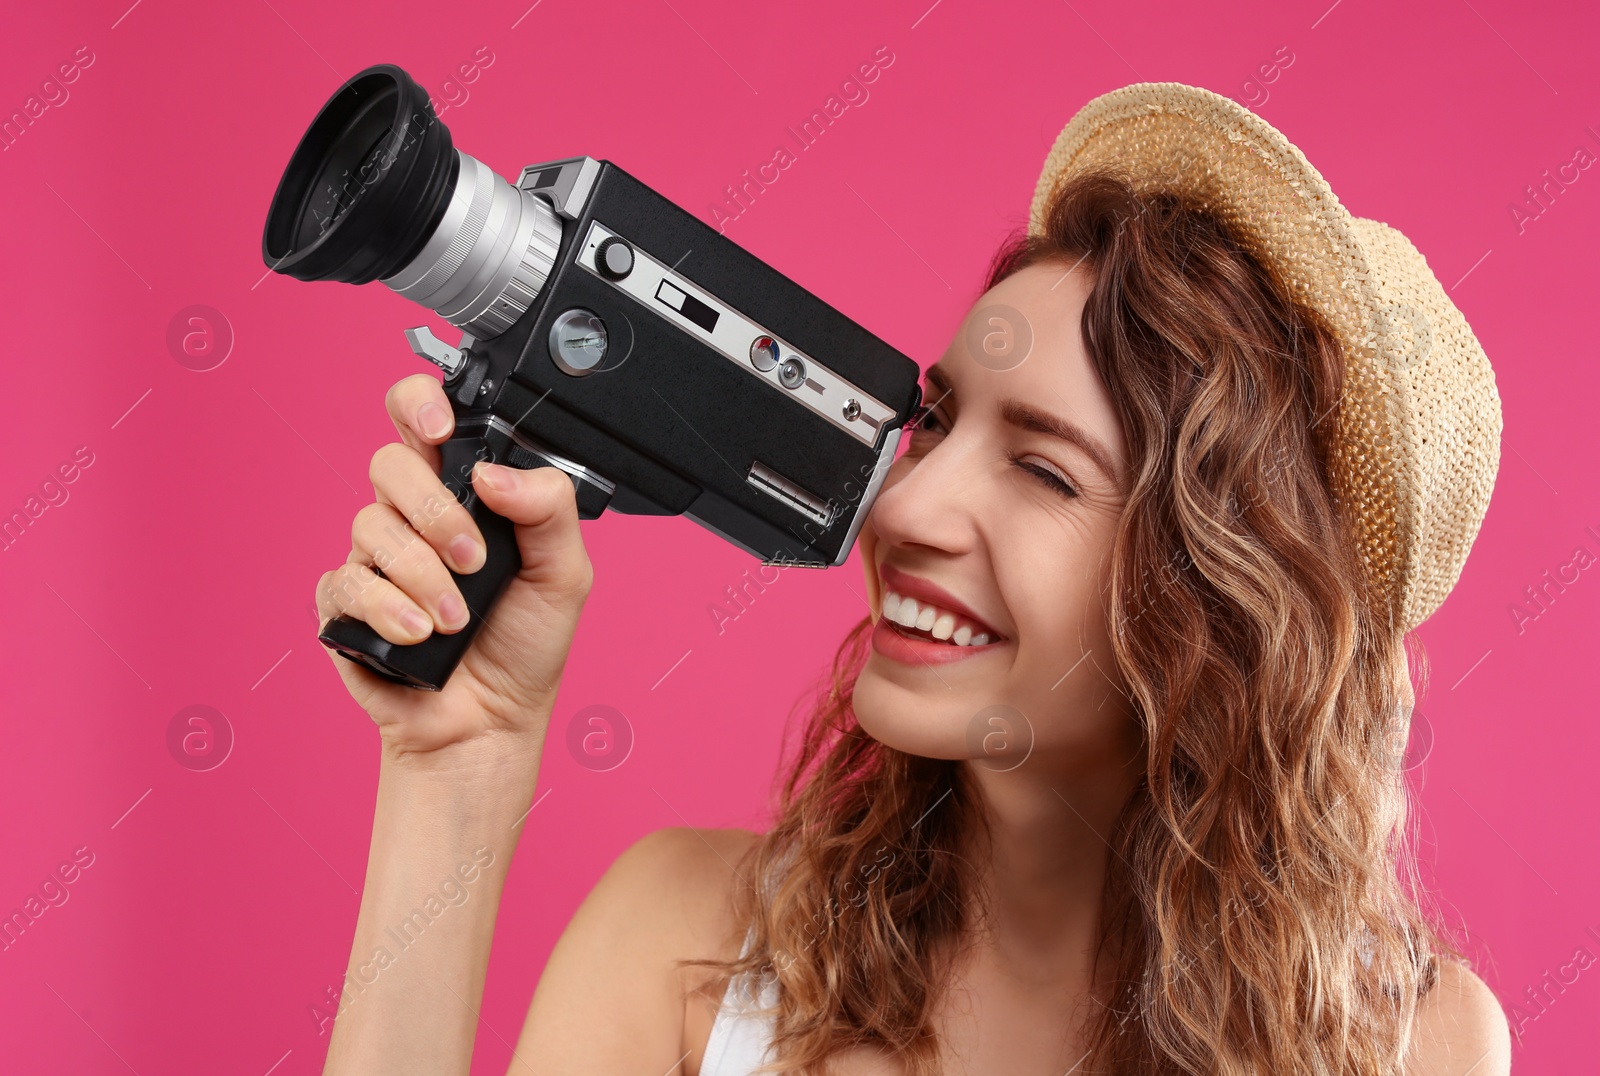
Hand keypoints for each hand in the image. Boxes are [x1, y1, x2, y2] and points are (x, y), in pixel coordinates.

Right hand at [315, 373, 593, 759]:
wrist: (491, 721)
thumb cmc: (524, 643)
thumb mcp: (565, 571)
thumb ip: (548, 508)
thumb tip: (495, 473)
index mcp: (462, 492)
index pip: (424, 418)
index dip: (421, 403)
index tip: (442, 429)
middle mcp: (412, 516)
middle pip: (389, 463)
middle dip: (434, 512)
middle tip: (474, 559)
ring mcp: (374, 557)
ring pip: (370, 525)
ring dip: (422, 574)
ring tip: (456, 617)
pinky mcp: (344, 603)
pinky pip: (345, 581)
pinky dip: (389, 609)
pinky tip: (420, 634)